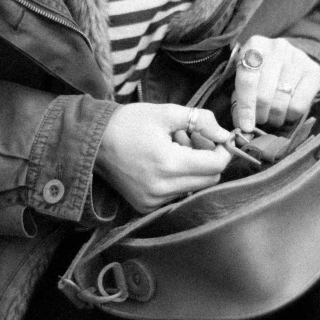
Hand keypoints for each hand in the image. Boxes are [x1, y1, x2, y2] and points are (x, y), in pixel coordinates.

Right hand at [95, 104, 231, 212]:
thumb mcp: (166, 113)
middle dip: (208, 159)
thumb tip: (225, 134)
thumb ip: (200, 121)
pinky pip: (177, 194)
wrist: (93, 141)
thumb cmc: (129, 122)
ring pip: (194, 188)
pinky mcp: (145, 206)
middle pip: (209, 180)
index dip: (223, 151)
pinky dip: (178, 179)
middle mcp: (163, 188)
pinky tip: (164, 163)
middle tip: (193, 140)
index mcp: (169, 163)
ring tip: (175, 149)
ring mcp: (153, 201)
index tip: (218, 138)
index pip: (215, 166)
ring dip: (193, 169)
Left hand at [233, 36, 319, 131]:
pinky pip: (299, 105)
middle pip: (264, 94)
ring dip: (274, 117)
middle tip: (260, 120)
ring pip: (281, 101)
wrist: (288, 60)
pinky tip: (286, 113)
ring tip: (272, 117)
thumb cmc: (260, 74)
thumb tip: (242, 128)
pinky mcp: (314, 71)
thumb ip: (239, 101)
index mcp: (255, 45)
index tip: (245, 126)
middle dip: (260, 115)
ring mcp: (297, 57)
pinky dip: (290, 116)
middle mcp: (277, 47)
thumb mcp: (245, 80)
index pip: (247, 80)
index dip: (245, 107)